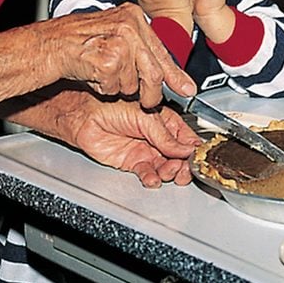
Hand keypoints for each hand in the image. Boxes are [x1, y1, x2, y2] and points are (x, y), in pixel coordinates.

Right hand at [39, 2, 195, 107]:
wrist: (44, 45)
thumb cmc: (74, 43)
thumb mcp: (112, 38)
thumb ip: (140, 53)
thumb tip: (170, 77)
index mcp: (132, 16)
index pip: (162, 50)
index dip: (175, 74)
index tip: (187, 89)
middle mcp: (129, 24)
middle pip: (154, 71)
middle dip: (151, 93)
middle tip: (147, 102)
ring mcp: (119, 40)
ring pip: (134, 82)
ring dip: (119, 88)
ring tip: (101, 74)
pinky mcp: (107, 58)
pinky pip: (114, 88)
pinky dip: (103, 89)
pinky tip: (91, 74)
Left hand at [71, 94, 201, 186]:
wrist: (86, 117)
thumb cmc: (111, 104)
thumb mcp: (146, 117)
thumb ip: (165, 136)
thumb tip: (185, 149)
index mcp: (164, 120)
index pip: (186, 137)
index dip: (193, 149)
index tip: (197, 159)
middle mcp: (157, 136)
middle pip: (178, 156)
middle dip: (183, 165)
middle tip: (183, 171)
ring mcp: (145, 149)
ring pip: (165, 166)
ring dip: (169, 172)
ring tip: (167, 172)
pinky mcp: (132, 161)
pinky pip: (147, 173)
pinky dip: (152, 178)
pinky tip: (153, 179)